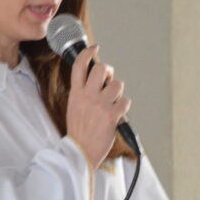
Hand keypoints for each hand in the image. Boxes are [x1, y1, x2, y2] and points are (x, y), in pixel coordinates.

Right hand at [66, 46, 130, 168]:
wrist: (80, 152)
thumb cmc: (79, 131)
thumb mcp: (74, 107)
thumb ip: (82, 92)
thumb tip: (97, 81)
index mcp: (76, 93)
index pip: (79, 66)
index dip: (87, 53)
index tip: (94, 48)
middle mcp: (87, 96)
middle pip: (101, 68)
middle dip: (108, 71)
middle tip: (108, 79)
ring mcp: (100, 105)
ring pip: (117, 84)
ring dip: (118, 92)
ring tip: (112, 103)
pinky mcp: (111, 115)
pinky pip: (125, 101)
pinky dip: (124, 107)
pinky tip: (117, 114)